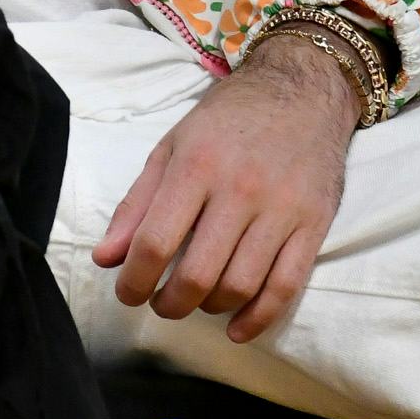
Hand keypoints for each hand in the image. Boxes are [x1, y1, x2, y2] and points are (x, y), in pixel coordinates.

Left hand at [93, 34, 358, 341]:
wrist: (302, 90)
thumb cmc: (228, 119)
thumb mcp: (172, 147)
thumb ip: (137, 204)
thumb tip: (105, 257)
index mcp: (196, 166)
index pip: (155, 242)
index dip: (134, 280)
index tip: (127, 293)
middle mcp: (239, 190)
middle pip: (197, 274)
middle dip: (169, 303)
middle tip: (160, 303)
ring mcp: (281, 210)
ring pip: (239, 286)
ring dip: (208, 308)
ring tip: (195, 302)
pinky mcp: (314, 225)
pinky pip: (286, 287)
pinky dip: (258, 318)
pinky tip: (236, 328)